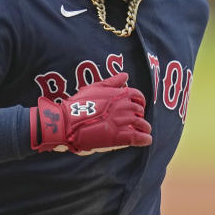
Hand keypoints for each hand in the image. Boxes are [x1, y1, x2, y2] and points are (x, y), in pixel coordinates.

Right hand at [30, 72, 151, 154]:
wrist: (68, 121)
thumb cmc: (78, 103)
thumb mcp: (95, 88)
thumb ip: (112, 81)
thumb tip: (126, 75)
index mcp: (119, 93)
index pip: (138, 95)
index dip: (140, 101)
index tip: (137, 106)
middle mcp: (124, 106)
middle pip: (140, 111)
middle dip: (140, 115)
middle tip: (136, 120)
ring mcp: (122, 121)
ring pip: (141, 124)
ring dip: (145, 127)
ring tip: (144, 131)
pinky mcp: (119, 136)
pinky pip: (138, 137)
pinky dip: (145, 139)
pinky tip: (146, 140)